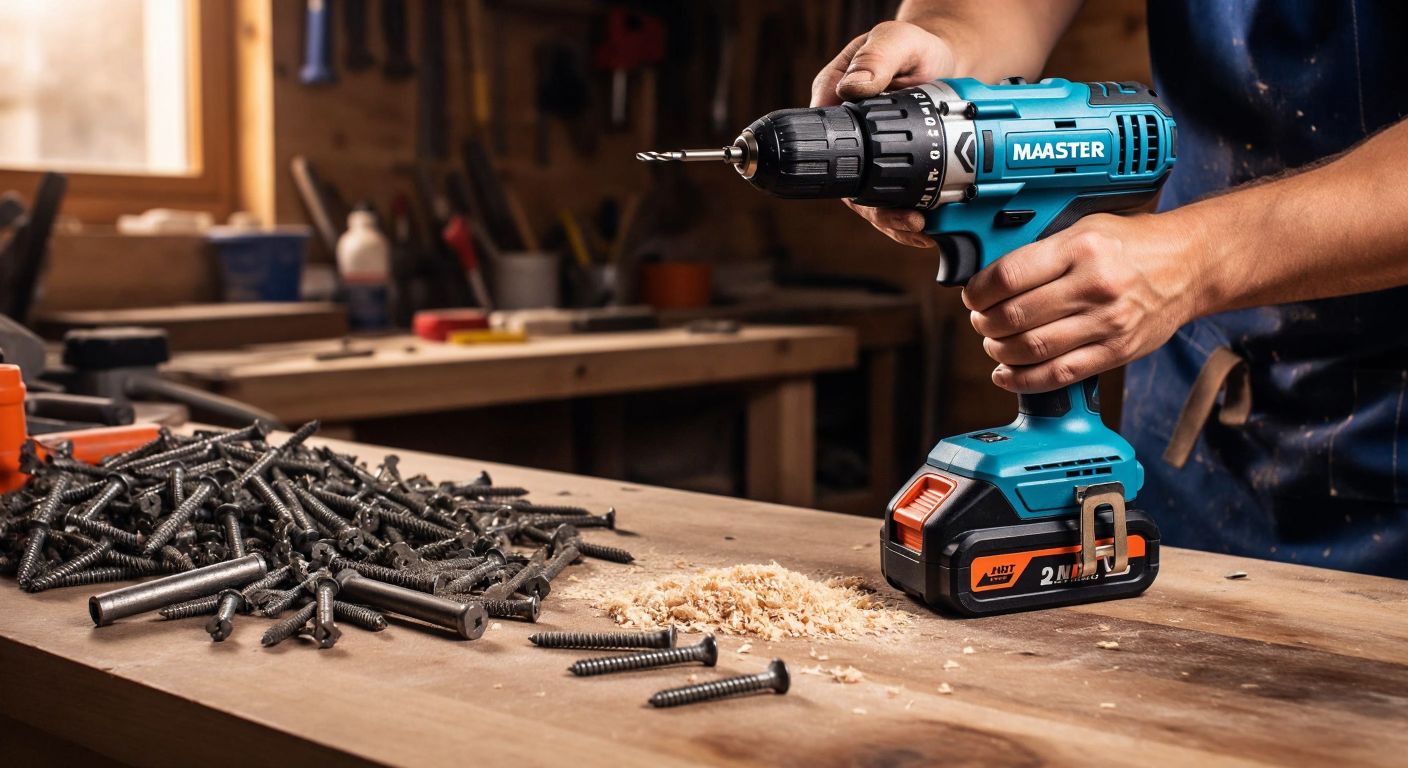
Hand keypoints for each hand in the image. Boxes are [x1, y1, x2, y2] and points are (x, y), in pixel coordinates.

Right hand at [810, 21, 958, 248]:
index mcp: (836, 102)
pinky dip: (913, 217)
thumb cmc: (916, 48)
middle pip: (852, 187)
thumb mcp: (895, 41)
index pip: (827, 145)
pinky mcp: (898, 169)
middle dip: (879, 212)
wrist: (948, 58)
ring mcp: (875, 157)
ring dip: (897, 222)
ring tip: (922, 229)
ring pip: (875, 202)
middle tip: (909, 220)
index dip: (840, 175)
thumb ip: (876, 60)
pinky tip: (931, 228)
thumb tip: (853, 88)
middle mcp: (852, 137)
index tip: (863, 193)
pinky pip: (898, 200)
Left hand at [961, 211, 1209, 392]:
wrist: (1191, 265)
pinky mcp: (1116, 351)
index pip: (1008, 277)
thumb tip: (991, 275)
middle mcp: (1093, 286)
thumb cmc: (1134, 244)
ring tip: (994, 342)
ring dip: (999, 350)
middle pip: (1015, 317)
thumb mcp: (1085, 227)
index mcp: (1081, 248)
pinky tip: (1006, 374)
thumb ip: (1041, 249)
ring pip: (1031, 349)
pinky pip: (1059, 374)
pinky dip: (1023, 380)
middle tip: (981, 320)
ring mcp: (1106, 323)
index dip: (979, 292)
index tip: (973, 296)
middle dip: (984, 323)